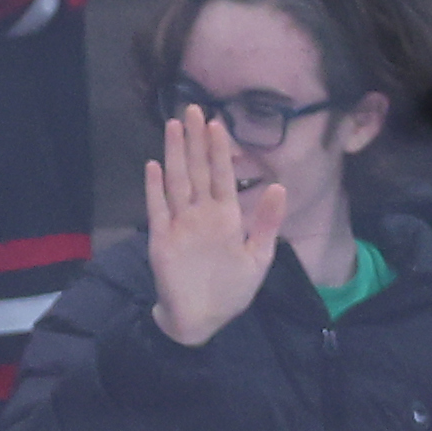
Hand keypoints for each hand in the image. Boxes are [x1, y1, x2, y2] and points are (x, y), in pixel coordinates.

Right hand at [145, 100, 280, 347]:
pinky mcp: (161, 241)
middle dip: (194, 140)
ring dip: (174, 154)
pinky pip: (157, 210)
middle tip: (192, 108)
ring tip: (173, 125)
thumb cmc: (231, 292)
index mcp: (226, 216)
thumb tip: (279, 187)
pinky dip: (154, 189)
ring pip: (177, 182)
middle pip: (197, 170)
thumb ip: (266, 223)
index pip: (223, 174)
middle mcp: (201, 214)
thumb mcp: (259, 259)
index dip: (220, 148)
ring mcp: (180, 225)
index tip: (218, 122)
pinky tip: (153, 167)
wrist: (202, 322)